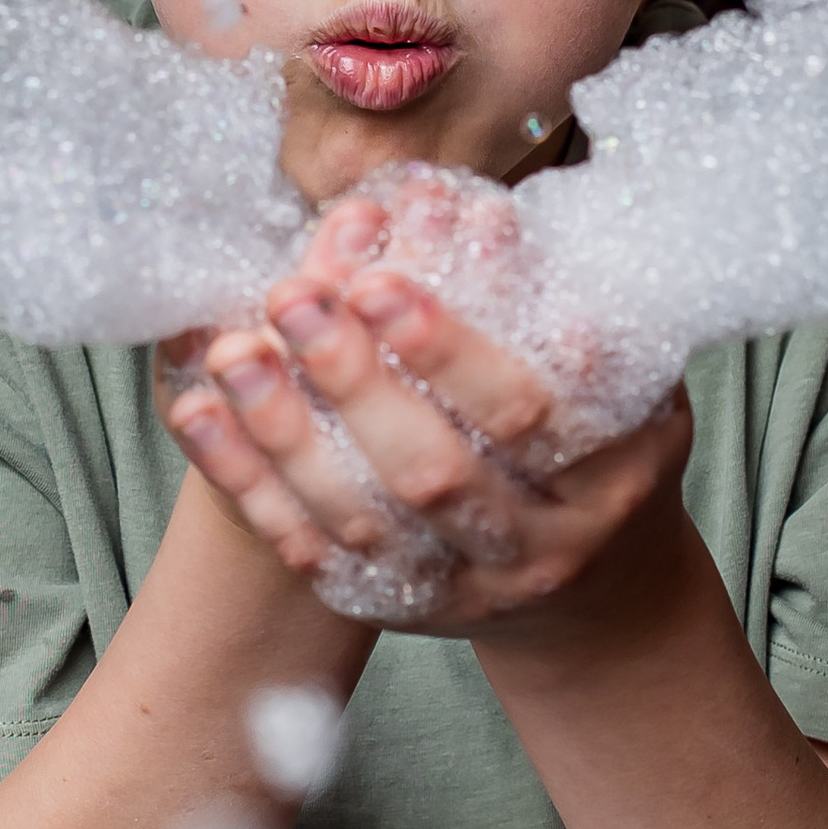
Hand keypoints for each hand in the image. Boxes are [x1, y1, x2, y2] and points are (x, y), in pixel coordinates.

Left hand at [160, 229, 694, 642]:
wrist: (601, 588)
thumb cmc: (607, 445)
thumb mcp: (630, 379)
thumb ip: (563, 311)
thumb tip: (476, 216)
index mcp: (608, 478)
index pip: (525, 413)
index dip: (448, 351)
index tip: (378, 280)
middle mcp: (540, 548)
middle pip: (434, 474)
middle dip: (355, 384)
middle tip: (291, 298)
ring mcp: (468, 591)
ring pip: (363, 520)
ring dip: (284, 433)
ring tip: (232, 350)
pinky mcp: (401, 612)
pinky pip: (311, 549)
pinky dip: (249, 481)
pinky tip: (198, 413)